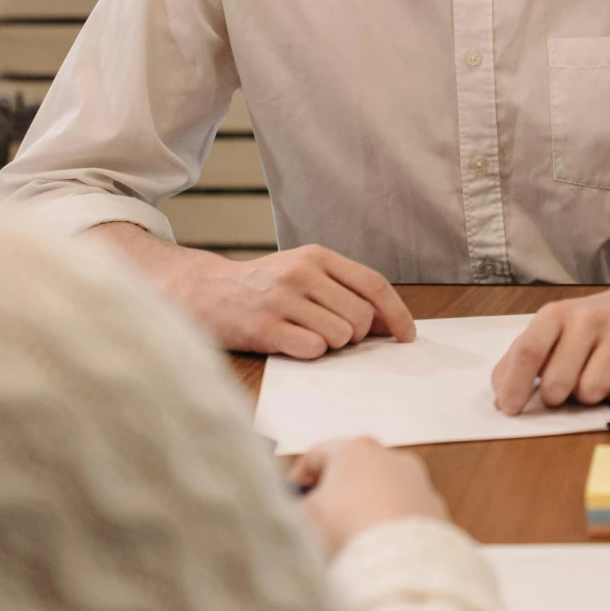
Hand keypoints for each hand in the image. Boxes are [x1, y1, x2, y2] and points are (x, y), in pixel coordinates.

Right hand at [88, 224, 415, 358]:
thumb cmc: (261, 289)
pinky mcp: (265, 326)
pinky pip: (313, 349)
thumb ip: (343, 292)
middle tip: (329, 333)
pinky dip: (309, 354)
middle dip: (354, 336)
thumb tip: (386, 324)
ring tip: (304, 335)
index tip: (406, 336)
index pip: (373, 284)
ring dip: (330, 345)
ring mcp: (282, 298)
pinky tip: (290, 344)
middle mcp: (303, 272)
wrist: (202, 293)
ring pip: (340, 336)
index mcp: (318, 256)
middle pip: (360, 317)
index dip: (396, 314)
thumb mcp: (303, 276)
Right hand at [289, 436, 448, 556]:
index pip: (317, 454)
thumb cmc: (348, 533)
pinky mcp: (433, 511)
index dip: (297, 479)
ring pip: (380, 494)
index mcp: (356, 449)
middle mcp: (392, 459)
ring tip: (345, 541)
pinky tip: (374, 550)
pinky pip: (402, 516)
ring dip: (361, 512)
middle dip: (332, 496)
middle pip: (351, 472)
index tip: (289, 499)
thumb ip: (291, 508)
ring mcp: (418, 484)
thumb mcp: (301, 519)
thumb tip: (289, 512)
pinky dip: (388, 528)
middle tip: (314, 522)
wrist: (399, 565)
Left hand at [490, 281, 609, 414]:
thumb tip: (501, 397)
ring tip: (593, 379)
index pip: (528, 351)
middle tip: (563, 390)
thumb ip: (518, 361)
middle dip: (556, 398)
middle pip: (558, 381)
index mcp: (555, 315)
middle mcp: (587, 318)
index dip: (516, 386)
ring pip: (593, 391)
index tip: (510, 409)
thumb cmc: (584, 329)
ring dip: (589, 397)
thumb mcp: (547, 334)